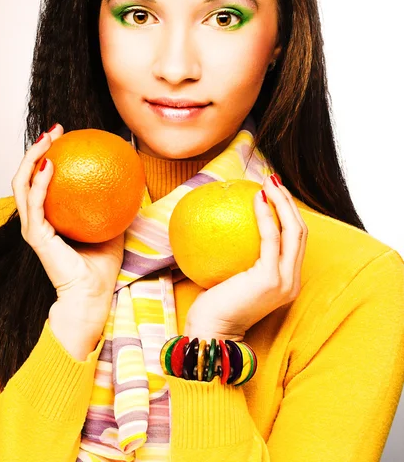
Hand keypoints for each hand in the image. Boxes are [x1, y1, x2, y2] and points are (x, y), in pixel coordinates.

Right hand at [11, 123, 124, 334]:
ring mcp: (32, 227)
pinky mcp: (35, 235)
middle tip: (54, 130)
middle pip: (26, 176)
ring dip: (31, 157)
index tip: (64, 137)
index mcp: (49, 218)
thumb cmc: (101, 265)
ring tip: (47, 138)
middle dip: (36, 149)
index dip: (48, 156)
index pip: (41, 181)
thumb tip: (131, 180)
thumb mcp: (111, 226)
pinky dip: (40, 182)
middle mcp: (36, 219)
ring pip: (21, 184)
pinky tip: (50, 164)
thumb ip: (113, 204)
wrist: (92, 295)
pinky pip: (36, 203)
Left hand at [184, 174, 306, 340]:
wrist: (211, 333)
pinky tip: (256, 199)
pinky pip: (270, 238)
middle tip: (272, 179)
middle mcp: (292, 281)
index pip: (295, 240)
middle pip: (300, 231)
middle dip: (289, 201)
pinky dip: (266, 215)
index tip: (273, 191)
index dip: (288, 213)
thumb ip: (240, 259)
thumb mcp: (233, 278)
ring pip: (293, 231)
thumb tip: (227, 229)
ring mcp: (284, 281)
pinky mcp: (270, 279)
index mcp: (286, 281)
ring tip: (268, 182)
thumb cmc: (216, 306)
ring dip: (282, 202)